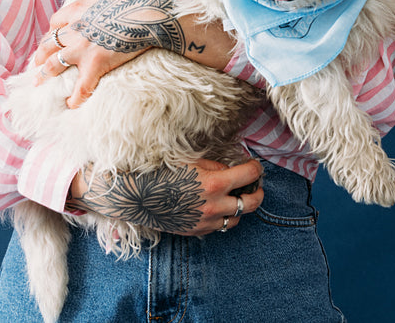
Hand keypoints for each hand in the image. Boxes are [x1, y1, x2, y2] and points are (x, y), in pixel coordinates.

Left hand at [33, 0, 185, 107]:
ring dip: (45, 75)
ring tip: (40, 83)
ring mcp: (82, 49)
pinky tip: (70, 105)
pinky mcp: (95, 64)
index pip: (56, 22)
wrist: (151, 12)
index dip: (52, 30)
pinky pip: (81, 86)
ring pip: (55, 64)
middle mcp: (74, 30)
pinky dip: (74, 98)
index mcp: (77, 9)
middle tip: (37, 63)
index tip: (52, 36)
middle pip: (49, 44)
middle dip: (41, 54)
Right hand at [69, 156, 264, 237]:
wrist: (137, 196)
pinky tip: (215, 207)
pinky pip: (218, 227)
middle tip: (255, 185)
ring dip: (238, 208)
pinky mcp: (196, 231)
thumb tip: (233, 170)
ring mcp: (205, 222)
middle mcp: (214, 206)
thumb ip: (217, 167)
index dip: (256, 168)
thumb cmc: (164, 173)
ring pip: (236, 219)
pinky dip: (222, 218)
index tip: (254, 165)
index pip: (251, 175)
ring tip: (234, 197)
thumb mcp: (194, 162)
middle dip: (257, 192)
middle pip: (251, 203)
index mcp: (215, 184)